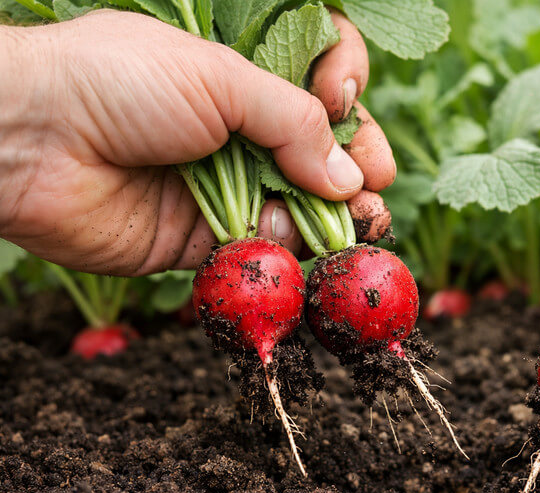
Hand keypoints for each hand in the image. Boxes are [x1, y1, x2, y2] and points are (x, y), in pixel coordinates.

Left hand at [0, 9, 395, 274]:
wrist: (31, 142)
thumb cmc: (119, 81)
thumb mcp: (218, 75)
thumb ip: (295, 120)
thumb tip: (350, 175)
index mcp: (240, 73)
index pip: (315, 75)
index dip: (345, 85)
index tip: (347, 96)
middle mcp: (238, 129)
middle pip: (322, 147)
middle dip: (359, 162)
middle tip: (379, 180)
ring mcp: (225, 184)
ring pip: (302, 203)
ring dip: (342, 214)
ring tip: (369, 221)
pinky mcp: (206, 237)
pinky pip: (266, 245)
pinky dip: (291, 246)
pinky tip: (309, 241)